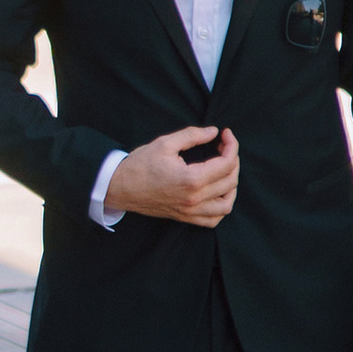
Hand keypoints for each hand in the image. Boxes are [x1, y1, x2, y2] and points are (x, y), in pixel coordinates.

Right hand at [107, 127, 240, 224]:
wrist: (119, 187)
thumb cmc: (140, 165)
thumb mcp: (165, 143)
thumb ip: (193, 135)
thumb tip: (214, 131)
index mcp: (192, 179)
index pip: (226, 163)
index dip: (231, 145)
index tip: (225, 134)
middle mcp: (195, 199)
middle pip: (230, 181)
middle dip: (233, 160)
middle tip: (223, 146)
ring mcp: (190, 211)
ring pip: (226, 205)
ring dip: (232, 186)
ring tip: (225, 170)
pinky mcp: (185, 218)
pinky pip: (213, 220)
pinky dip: (221, 207)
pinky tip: (217, 192)